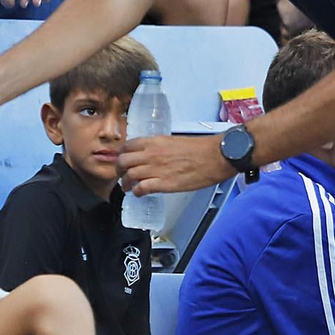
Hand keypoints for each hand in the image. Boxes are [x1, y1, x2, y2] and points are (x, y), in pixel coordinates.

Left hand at [118, 134, 233, 195]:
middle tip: (121, 175)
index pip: (127, 146)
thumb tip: (154, 155)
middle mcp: (151, 154)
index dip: (122, 154)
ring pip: (129, 176)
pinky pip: (141, 189)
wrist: (215, 156)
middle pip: (123, 162)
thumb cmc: (201, 149)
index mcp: (155, 142)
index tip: (123, 160)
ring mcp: (156, 169)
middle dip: (119, 170)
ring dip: (125, 183)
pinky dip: (137, 192)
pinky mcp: (163, 184)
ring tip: (128, 188)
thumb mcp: (175, 141)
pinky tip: (139, 193)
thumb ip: (160, 148)